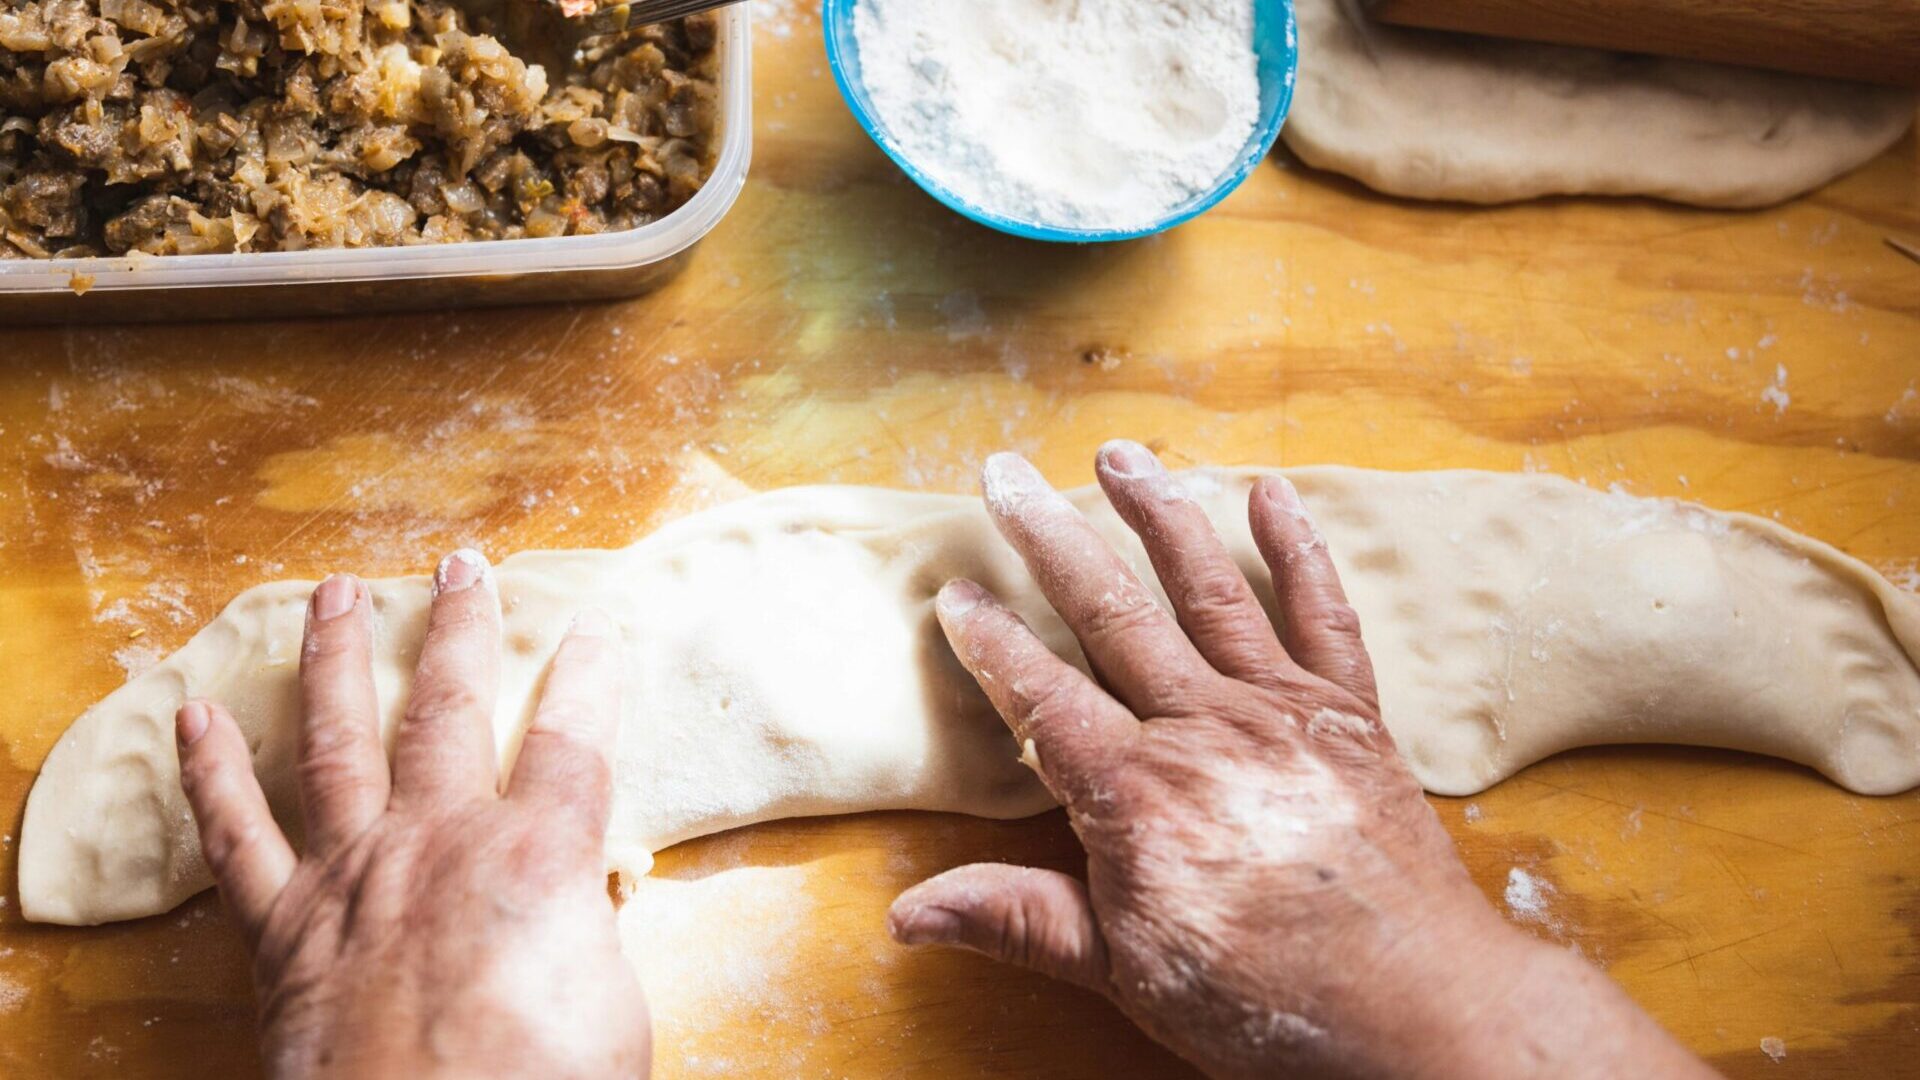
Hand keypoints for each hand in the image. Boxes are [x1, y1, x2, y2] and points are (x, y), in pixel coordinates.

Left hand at [175, 550, 646, 1079]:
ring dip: (335, 659)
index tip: (592, 627)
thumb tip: (584, 905)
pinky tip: (194, 717)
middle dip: (456, 630)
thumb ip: (591, 934)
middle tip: (458, 566)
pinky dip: (212, 774)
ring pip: (339, 740)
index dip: (591, 679)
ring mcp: (354, 875)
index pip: (574, 742)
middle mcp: (441, 841)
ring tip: (334, 594)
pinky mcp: (284, 929)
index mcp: (538, 856)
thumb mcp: (612, 1007)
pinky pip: (238, 836)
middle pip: (449, 709)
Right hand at [890, 442, 1714, 1079]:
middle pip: (1110, 611)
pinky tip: (1270, 494)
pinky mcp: (1349, 713)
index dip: (990, 643)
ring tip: (1116, 454)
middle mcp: (1205, 728)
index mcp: (1137, 792)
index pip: (1041, 696)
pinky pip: (1322, 612)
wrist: (1419, 1006)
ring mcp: (1282, 710)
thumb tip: (907, 915)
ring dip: (1157, 513)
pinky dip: (1298, 549)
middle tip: (1004, 476)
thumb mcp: (1127, 974)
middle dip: (1049, 537)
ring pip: (1206, 588)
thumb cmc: (1269, 999)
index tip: (954, 592)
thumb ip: (1022, 922)